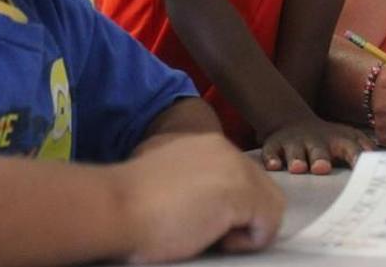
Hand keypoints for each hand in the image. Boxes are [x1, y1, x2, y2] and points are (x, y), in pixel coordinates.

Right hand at [117, 133, 284, 262]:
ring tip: (210, 235)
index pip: (239, 175)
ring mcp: (235, 169)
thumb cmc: (129, 204)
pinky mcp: (241, 193)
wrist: (115, 207)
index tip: (200, 217)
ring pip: (270, 205)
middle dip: (243, 214)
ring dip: (247, 227)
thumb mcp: (167, 180)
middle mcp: (225, 149)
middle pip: (260, 187)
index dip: (229, 204)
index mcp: (205, 144)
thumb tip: (213, 206)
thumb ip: (194, 181)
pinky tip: (213, 238)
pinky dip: (247, 240)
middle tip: (205, 229)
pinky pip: (268, 223)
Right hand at [260, 118, 373, 174]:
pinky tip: (274, 167)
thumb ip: (366, 149)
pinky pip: (271, 152)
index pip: (350, 148)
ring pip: (295, 152)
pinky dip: (272, 159)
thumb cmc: (329, 140)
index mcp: (338, 141)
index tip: (362, 166)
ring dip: (297, 159)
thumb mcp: (350, 138)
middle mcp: (315, 141)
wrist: (294, 122)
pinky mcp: (275, 145)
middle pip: (319, 150)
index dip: (356, 156)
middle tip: (323, 168)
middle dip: (320, 159)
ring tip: (298, 169)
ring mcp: (294, 143)